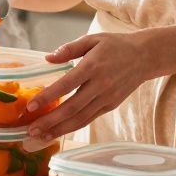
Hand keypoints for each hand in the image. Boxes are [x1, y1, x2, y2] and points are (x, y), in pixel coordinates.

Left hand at [24, 31, 155, 140]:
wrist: (145, 57)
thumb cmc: (115, 45)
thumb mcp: (92, 39)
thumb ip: (69, 49)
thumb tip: (47, 58)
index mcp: (92, 66)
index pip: (66, 84)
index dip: (48, 96)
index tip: (31, 106)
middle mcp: (100, 85)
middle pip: (72, 107)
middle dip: (50, 120)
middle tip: (31, 129)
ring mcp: (107, 98)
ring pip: (80, 118)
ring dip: (59, 129)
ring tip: (40, 136)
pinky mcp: (110, 106)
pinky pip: (89, 119)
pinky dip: (73, 127)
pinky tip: (59, 131)